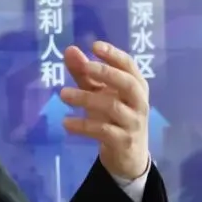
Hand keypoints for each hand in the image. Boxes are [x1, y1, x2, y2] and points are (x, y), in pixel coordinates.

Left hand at [59, 41, 149, 180]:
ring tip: (63, 94)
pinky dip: (83, 125)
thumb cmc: (113, 116)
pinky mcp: (123, 141)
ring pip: (112, 106)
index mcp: (136, 86)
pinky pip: (103, 130)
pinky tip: (65, 122)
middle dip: (107, 73)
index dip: (114, 55)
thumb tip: (69, 49)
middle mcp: (138, 102)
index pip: (129, 66)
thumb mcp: (98, 93)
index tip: (95, 45)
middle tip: (85, 67)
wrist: (128, 156)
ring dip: (86, 98)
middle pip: (128, 83)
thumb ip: (84, 73)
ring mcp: (133, 122)